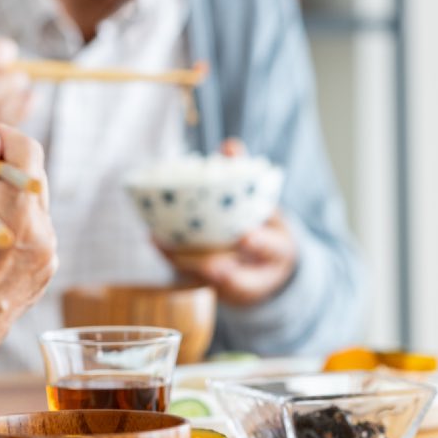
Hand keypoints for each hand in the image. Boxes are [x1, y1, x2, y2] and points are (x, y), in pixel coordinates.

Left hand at [160, 137, 297, 305]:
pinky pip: (196, 281)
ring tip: (164, 244)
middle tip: (204, 261)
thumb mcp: (266, 202)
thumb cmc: (264, 226)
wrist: (270, 268)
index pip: (274, 249)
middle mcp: (261, 275)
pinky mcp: (217, 292)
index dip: (260, 244)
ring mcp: (239, 288)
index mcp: (279, 250)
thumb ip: (249, 176)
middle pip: (242, 280)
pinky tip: (157, 242)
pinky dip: (175, 263)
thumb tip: (229, 145)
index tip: (246, 236)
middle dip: (221, 271)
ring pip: (214, 284)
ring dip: (188, 267)